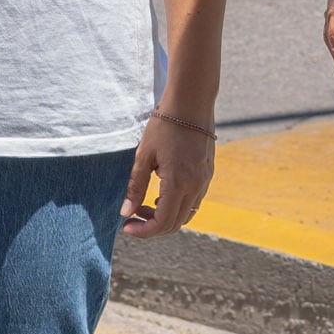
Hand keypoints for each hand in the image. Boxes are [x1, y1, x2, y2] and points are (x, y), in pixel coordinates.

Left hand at [123, 109, 215, 237]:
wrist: (191, 102)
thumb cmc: (164, 125)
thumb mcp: (144, 155)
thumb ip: (135, 186)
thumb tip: (126, 212)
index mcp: (178, 183)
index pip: (162, 222)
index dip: (143, 230)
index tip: (126, 226)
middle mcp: (196, 186)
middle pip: (175, 224)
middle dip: (152, 226)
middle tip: (132, 216)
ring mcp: (204, 180)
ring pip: (186, 215)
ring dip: (165, 217)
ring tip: (145, 204)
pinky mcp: (207, 174)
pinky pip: (194, 201)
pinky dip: (177, 206)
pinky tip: (161, 193)